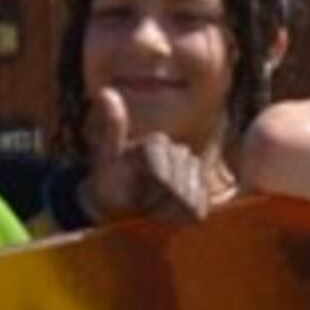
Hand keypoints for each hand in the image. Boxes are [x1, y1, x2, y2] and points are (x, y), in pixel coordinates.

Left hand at [82, 89, 228, 225]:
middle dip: (156, 206)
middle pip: (176, 192)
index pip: (163, 179)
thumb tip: (106, 91)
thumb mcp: (105, 160)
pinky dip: (181, 218)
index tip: (132, 196)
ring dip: (167, 213)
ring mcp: (194, 170)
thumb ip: (111, 129)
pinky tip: (167, 213)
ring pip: (189, 202)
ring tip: (151, 208)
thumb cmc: (109, 184)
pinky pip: (199, 209)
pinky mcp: (203, 189)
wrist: (117, 204)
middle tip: (140, 204)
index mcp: (157, 142)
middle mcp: (179, 151)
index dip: (147, 195)